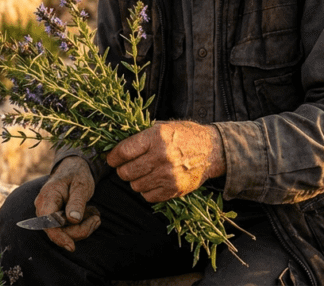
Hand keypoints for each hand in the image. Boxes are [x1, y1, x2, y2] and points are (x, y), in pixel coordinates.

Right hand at [34, 156, 100, 251]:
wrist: (73, 169)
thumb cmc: (76, 174)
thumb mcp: (80, 185)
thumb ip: (77, 202)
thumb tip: (73, 219)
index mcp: (47, 197)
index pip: (48, 223)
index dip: (59, 237)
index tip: (72, 247)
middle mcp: (43, 208)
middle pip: (59, 231)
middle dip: (81, 229)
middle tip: (98, 218)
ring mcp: (48, 215)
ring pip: (65, 232)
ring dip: (83, 227)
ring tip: (95, 213)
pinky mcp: (55, 219)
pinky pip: (67, 230)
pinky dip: (81, 225)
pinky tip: (90, 214)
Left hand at [106, 121, 224, 202]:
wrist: (212, 151)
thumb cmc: (185, 136)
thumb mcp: (163, 126)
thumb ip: (141, 136)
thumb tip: (116, 146)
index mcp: (156, 137)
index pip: (123, 152)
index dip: (113, 157)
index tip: (111, 159)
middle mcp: (161, 156)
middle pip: (126, 172)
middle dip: (123, 170)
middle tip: (127, 166)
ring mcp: (168, 175)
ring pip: (135, 186)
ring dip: (136, 180)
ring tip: (144, 172)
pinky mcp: (174, 189)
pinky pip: (148, 196)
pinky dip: (147, 190)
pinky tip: (153, 180)